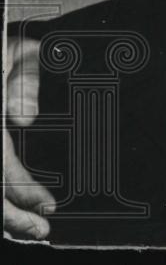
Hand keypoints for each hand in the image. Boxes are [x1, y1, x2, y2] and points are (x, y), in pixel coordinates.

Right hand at [4, 36, 51, 239]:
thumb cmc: (4, 48)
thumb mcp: (18, 52)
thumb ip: (24, 80)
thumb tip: (22, 118)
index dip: (20, 191)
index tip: (48, 207)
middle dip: (10, 216)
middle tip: (41, 230)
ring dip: (4, 212)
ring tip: (31, 228)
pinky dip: (3, 195)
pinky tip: (17, 207)